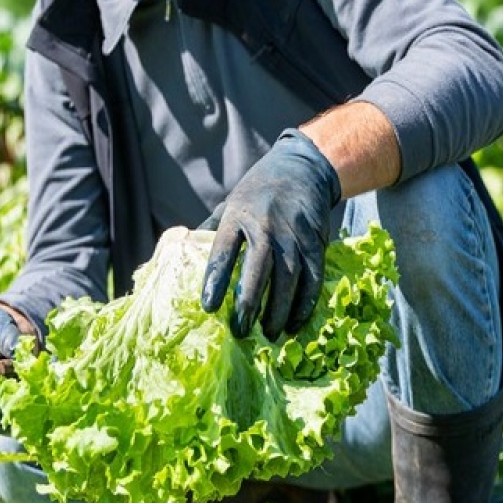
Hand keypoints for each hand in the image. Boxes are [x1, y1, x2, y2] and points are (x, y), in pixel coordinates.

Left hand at [200, 129, 341, 338]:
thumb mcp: (231, 203)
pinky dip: (305, 304)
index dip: (216, 280)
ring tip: (269, 334)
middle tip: (241, 331)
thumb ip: (213, 230)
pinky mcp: (317, 242)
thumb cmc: (258, 193)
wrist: (303, 168)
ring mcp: (294, 233)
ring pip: (289, 277)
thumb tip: (185, 259)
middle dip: (249, 302)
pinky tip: (295, 323)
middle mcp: (267, 224)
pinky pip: (313, 278)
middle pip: (259, 268)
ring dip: (279, 309)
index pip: (223, 250)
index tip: (208, 307)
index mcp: (238, 215)